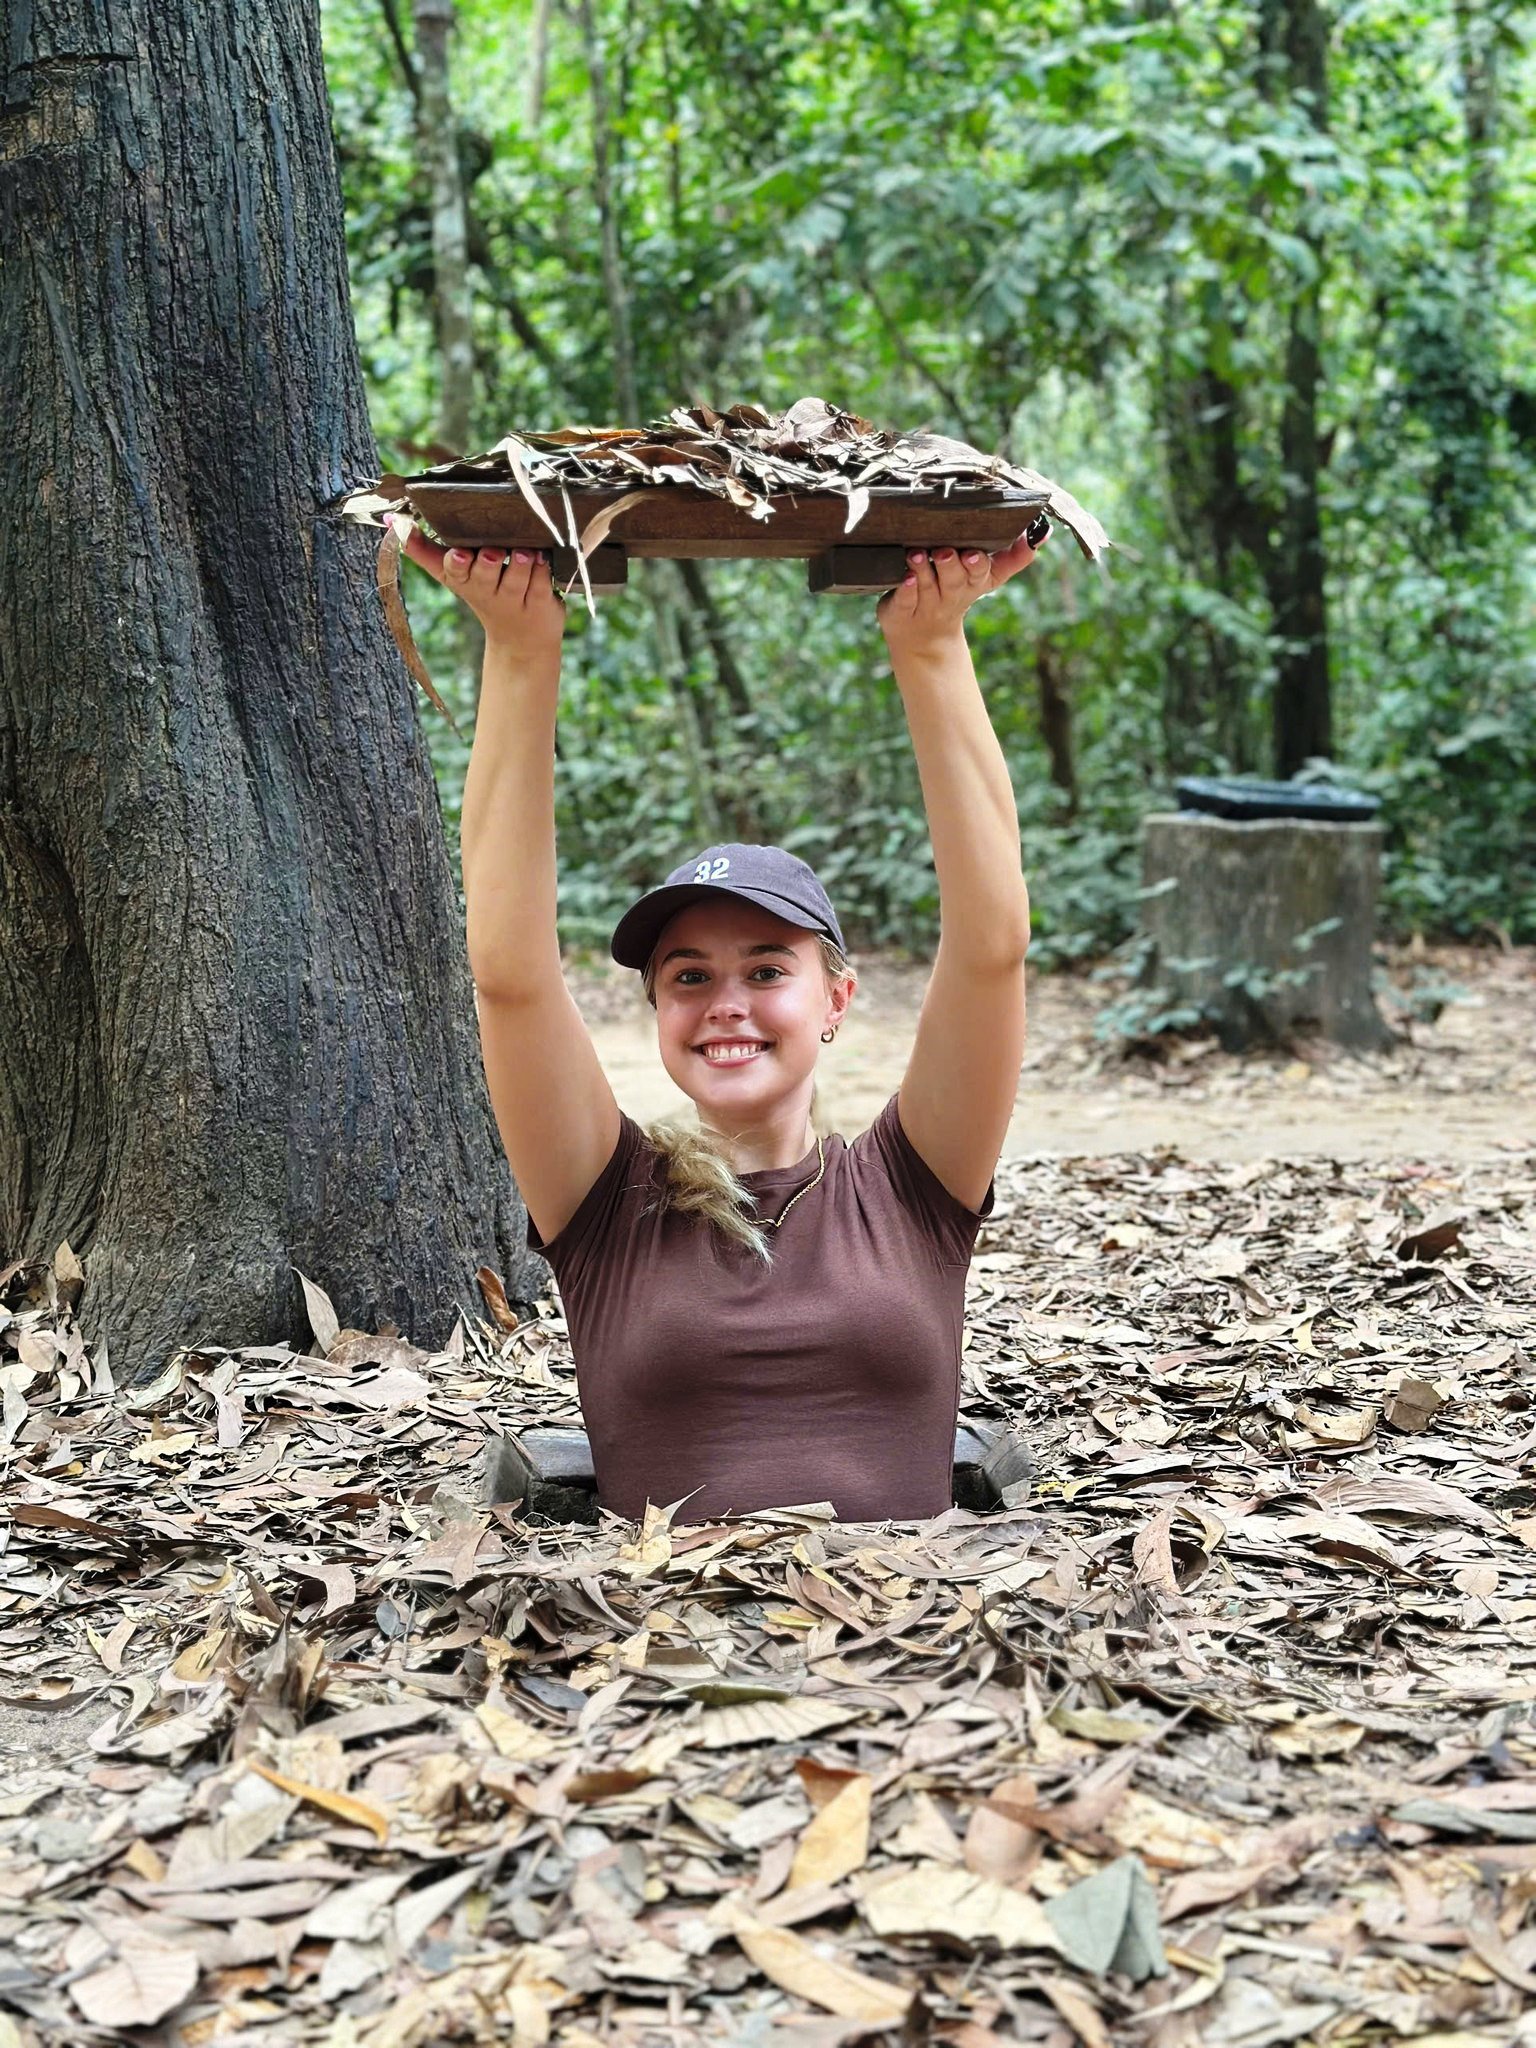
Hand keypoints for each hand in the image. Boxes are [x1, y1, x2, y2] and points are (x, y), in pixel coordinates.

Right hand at [391, 515, 566, 657]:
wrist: (520, 639)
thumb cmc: (485, 594)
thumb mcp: (452, 575)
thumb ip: (423, 549)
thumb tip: (391, 521)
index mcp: (464, 580)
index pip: (454, 571)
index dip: (457, 563)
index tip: (458, 555)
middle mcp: (487, 591)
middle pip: (485, 573)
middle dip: (489, 561)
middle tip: (494, 551)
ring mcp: (513, 599)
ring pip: (517, 578)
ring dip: (521, 563)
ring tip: (526, 552)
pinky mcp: (539, 603)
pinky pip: (541, 583)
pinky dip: (543, 571)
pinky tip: (544, 559)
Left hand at [875, 521, 1047, 653]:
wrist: (922, 636)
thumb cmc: (954, 591)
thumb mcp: (987, 577)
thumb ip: (1014, 556)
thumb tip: (1042, 532)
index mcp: (973, 582)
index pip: (981, 574)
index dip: (979, 566)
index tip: (975, 555)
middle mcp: (951, 593)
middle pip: (954, 580)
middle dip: (952, 565)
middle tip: (946, 551)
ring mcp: (927, 603)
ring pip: (928, 585)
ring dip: (924, 570)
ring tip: (918, 555)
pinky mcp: (903, 610)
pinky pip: (906, 599)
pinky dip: (907, 589)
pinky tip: (907, 578)